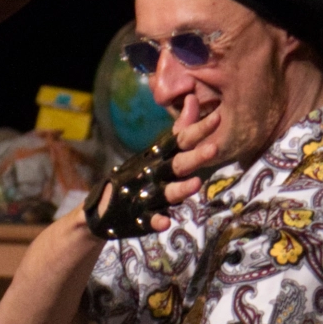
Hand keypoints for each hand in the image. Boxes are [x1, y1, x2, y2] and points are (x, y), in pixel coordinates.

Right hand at [150, 97, 219, 230]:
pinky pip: (149, 220)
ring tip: (196, 184)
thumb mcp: (158, 151)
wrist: (104, 206)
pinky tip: (165, 223)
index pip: (182, 139)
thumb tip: (194, 100)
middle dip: (196, 157)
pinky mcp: (140, 217)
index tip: (218, 117)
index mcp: (160, 156)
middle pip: (178, 164)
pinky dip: (155, 221)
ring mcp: (147, 196)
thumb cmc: (139, 174)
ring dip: (181, 189)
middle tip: (214, 148)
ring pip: (167, 192)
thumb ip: (180, 130)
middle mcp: (155, 173)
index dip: (199, 129)